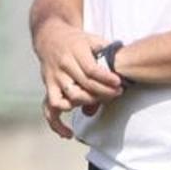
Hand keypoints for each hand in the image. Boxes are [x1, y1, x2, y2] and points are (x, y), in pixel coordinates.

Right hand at [34, 22, 121, 136]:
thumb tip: (122, 59)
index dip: (106, 79)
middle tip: (117, 93)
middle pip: (85, 85)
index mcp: (76, 51)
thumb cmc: (76, 40)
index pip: (92, 70)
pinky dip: (58, 123)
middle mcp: (64, 65)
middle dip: (104, 92)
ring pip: (71, 97)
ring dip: (88, 102)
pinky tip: (69, 133)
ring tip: (100, 101)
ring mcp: (55, 78)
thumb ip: (106, 48)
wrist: (49, 36)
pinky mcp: (48, 87)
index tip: (119, 83)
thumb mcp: (91, 37)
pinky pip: (50, 108)